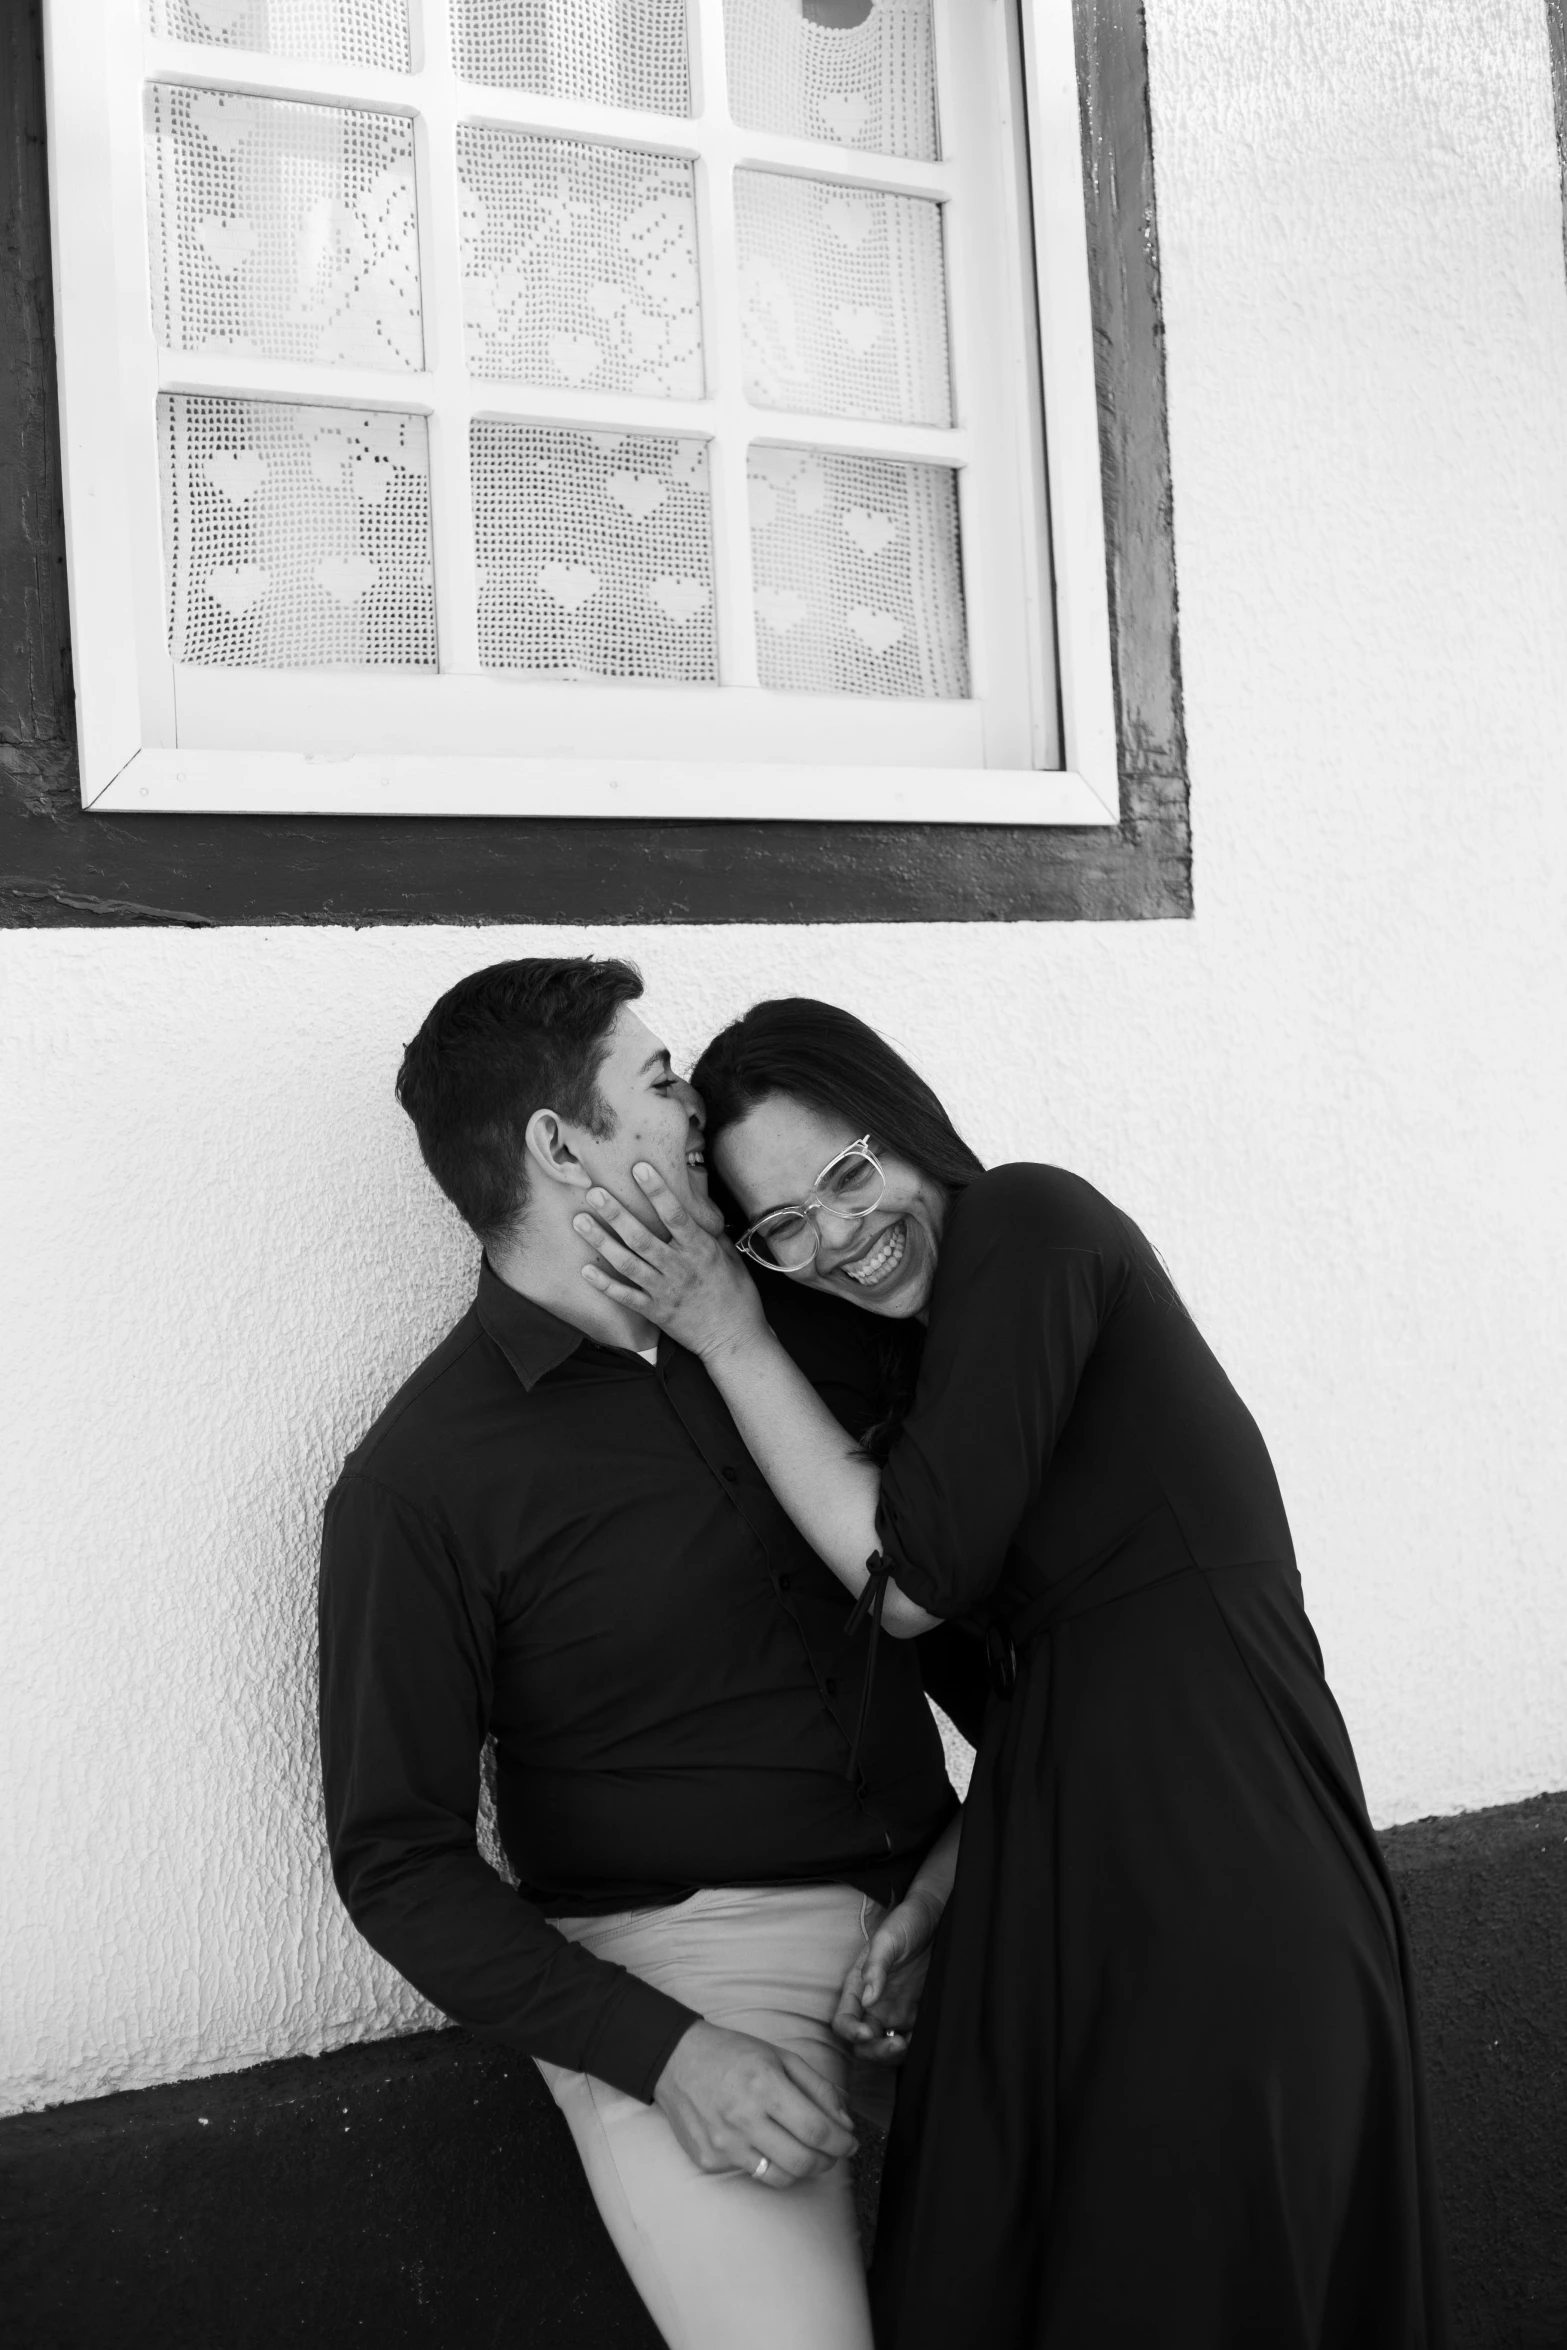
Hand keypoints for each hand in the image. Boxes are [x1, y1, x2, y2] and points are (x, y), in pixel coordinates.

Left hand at [576, 1163, 766, 1362]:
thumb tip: (695, 1201)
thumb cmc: (736, 1293)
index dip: (657, 1191)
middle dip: (616, 1214)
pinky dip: (604, 1284)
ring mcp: (665, 1291)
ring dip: (602, 1242)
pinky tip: (585, 1269)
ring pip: (627, 1263)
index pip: (676, 1215)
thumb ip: (708, 1231)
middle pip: (642, 1237)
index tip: (639, 1168)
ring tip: (580, 1222)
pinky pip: (625, 1296)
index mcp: (701, 1250)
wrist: (734, 1338)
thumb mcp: (729, 1256)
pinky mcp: (655, 1312)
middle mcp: (680, 1268)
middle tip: (594, 1192)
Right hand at [653, 2021, 857, 2187]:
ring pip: (780, 2178)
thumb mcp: (780, 2057)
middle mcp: (743, 2118)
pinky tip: (765, 2144)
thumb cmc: (733, 2055)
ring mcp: (723, 2144)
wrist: (677, 2060)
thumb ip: (818, 2088)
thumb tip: (845, 2124)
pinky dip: (767, 2164)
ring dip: (801, 2170)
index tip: (851, 2143)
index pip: (816, 2130)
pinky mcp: (708, 2160)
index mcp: (764, 2085)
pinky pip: (751, 2174)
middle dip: (828, 2161)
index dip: (842, 2143)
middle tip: (832, 2152)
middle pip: (802, 2161)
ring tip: (804, 2152)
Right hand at [831, 1891, 942, 2064]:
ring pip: (885, 2047)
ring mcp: (895, 2011)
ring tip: (908, 2046)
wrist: (938, 1917)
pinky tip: (923, 2042)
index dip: (850, 2032)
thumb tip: (867, 1999)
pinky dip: (914, 2049)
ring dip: (893, 2056)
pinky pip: (911, 2041)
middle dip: (875, 2051)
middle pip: (863, 2043)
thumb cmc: (907, 1922)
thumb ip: (876, 1966)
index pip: (843, 2020)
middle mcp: (873, 2004)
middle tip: (896, 2045)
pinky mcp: (917, 2015)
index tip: (867, 2033)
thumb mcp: (888, 1938)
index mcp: (858, 1986)